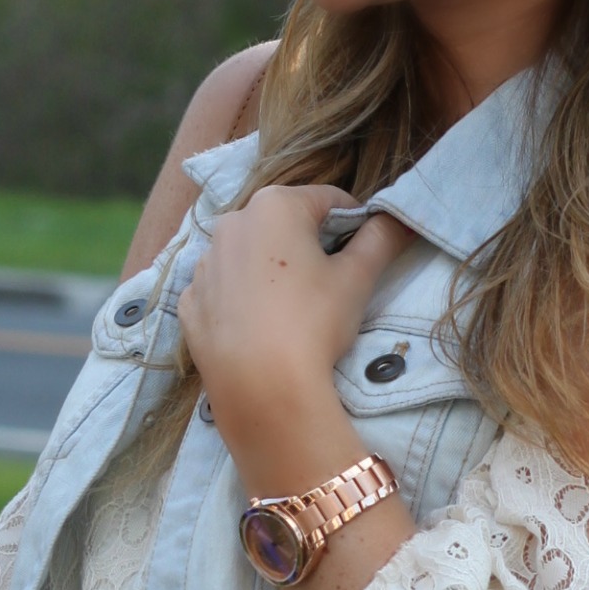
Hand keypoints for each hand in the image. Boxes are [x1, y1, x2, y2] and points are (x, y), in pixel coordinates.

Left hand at [177, 183, 411, 466]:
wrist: (261, 388)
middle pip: (284, 224)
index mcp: (275, 205)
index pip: (329, 201)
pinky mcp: (189, 303)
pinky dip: (242, 299)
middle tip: (328, 285)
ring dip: (272, 270)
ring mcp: (204, 264)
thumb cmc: (314, 322)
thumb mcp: (358, 278)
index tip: (363, 252)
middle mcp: (232, 222)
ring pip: (250, 255)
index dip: (353, 223)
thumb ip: (382, 238)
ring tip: (291, 311)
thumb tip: (399, 218)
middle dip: (308, 245)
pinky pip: (223, 289)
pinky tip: (259, 327)